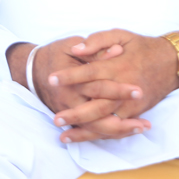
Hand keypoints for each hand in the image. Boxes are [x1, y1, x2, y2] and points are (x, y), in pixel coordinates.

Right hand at [6, 39, 147, 140]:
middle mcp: (70, 99)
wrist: (33, 70)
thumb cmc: (56, 54)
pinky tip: (129, 131)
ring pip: (96, 128)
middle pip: (98, 115)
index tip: (138, 90)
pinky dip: (110, 134)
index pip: (98, 87)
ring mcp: (70, 112)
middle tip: (145, 122)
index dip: (118, 90)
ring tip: (143, 128)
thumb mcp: (72, 44)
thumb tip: (116, 51)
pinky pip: (91, 131)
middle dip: (123, 120)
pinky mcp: (72, 119)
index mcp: (72, 80)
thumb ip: (94, 48)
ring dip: (120, 131)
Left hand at [53, 29, 178, 141]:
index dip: (69, 76)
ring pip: (106, 121)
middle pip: (96, 104)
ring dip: (85, 131)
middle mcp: (124, 87)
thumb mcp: (120, 35)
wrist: (173, 62)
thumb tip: (77, 49)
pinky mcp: (137, 112)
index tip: (51, 79)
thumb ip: (98, 41)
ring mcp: (131, 103)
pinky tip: (85, 138)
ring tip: (65, 136)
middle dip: (75, 114)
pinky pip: (118, 127)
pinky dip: (101, 135)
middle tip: (55, 119)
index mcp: (117, 66)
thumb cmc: (142, 46)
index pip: (89, 72)